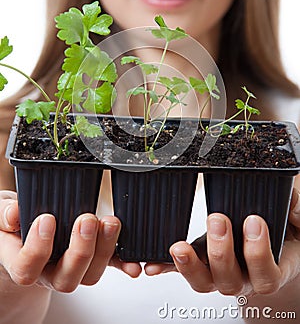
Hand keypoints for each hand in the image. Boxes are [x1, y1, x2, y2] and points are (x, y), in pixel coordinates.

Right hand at [0, 190, 140, 292]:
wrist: (26, 230)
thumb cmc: (14, 224)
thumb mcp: (2, 212)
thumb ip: (5, 213)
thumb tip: (14, 214)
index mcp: (23, 262)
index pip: (27, 268)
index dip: (38, 248)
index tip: (46, 218)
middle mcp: (49, 272)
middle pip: (66, 279)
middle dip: (80, 250)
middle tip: (86, 219)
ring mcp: (73, 268)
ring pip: (91, 274)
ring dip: (104, 249)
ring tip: (110, 222)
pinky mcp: (93, 259)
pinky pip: (110, 266)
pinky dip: (123, 263)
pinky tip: (133, 262)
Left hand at [145, 187, 299, 297]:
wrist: (269, 234)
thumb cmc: (284, 230)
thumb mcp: (297, 220)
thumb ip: (297, 211)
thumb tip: (292, 203)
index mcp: (269, 271)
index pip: (265, 276)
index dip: (258, 252)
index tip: (253, 220)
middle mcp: (243, 279)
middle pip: (230, 281)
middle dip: (222, 252)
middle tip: (218, 219)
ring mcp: (218, 274)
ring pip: (204, 282)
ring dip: (190, 264)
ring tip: (179, 246)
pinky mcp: (199, 264)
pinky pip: (181, 271)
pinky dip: (166, 268)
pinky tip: (152, 264)